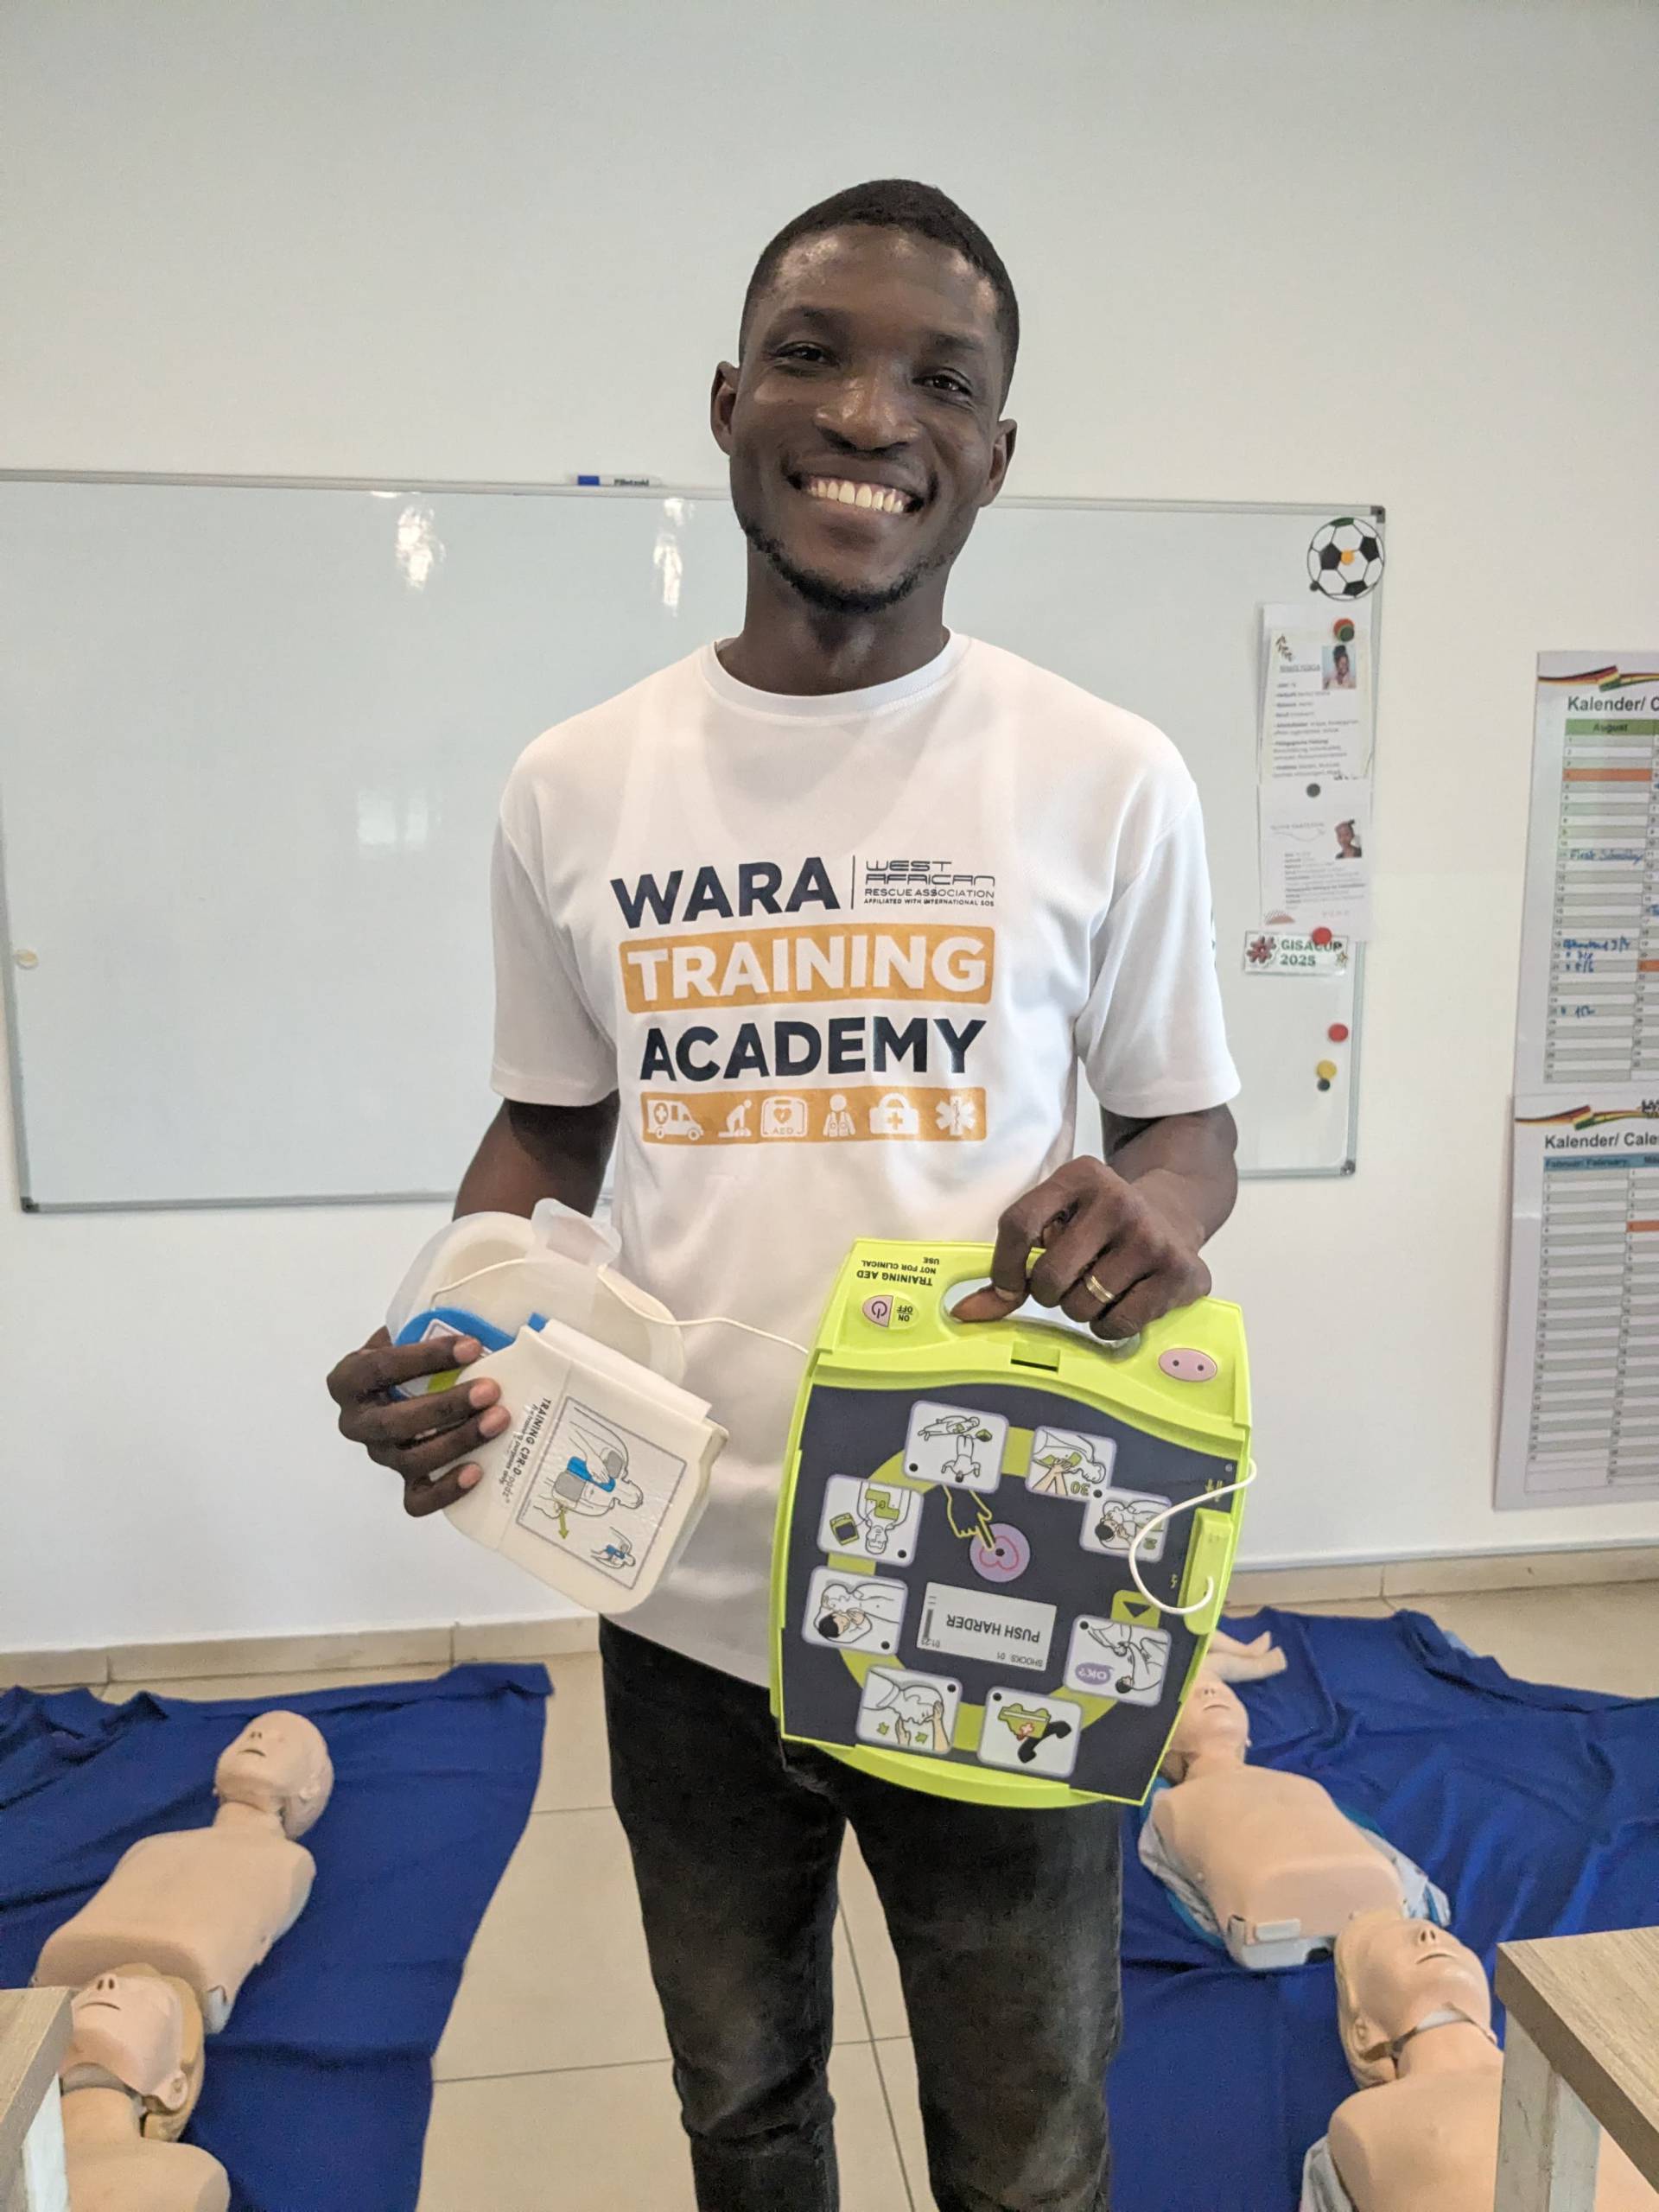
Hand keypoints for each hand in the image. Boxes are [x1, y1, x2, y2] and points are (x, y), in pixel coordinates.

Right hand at [325, 1329, 510, 1517]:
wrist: (400, 1386)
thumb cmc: (409, 1357)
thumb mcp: (407, 1333)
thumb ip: (428, 1327)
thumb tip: (482, 1323)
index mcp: (349, 1380)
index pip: (382, 1368)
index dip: (427, 1357)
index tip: (472, 1346)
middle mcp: (357, 1422)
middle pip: (395, 1422)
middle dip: (446, 1406)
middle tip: (491, 1389)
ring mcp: (379, 1455)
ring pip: (411, 1459)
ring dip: (458, 1441)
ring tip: (498, 1421)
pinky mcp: (402, 1482)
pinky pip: (417, 1500)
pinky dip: (446, 1490)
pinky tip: (477, 1471)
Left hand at [954, 1159, 1210, 1341]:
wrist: (1174, 1213)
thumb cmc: (1099, 1225)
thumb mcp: (1058, 1221)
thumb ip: (1011, 1265)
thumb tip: (966, 1313)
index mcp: (1080, 1176)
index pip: (1019, 1223)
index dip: (1003, 1267)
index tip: (1008, 1288)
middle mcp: (1118, 1200)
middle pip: (1049, 1275)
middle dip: (1048, 1293)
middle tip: (1066, 1282)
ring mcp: (1151, 1236)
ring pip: (1081, 1305)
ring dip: (1080, 1310)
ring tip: (1097, 1287)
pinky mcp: (1178, 1272)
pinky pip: (1117, 1323)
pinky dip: (1107, 1326)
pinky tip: (1120, 1302)